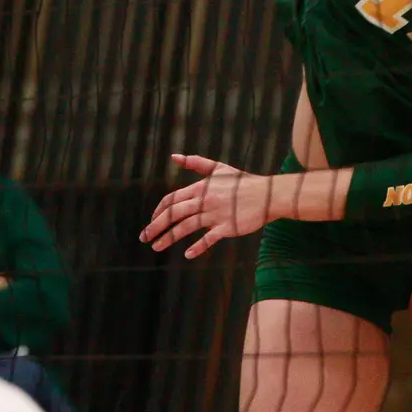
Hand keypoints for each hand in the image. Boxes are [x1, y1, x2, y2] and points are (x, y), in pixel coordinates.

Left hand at [141, 154, 277, 258]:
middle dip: (155, 226)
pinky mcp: (227, 227)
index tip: (152, 221)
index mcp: (201, 187)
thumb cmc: (243, 182)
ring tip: (156, 247)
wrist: (267, 194)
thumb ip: (195, 162)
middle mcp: (205, 200)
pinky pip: (208, 239)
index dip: (158, 211)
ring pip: (186, 227)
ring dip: (169, 238)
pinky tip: (187, 254)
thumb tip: (174, 157)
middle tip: (144, 237)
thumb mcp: (219, 168)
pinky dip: (197, 247)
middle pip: (174, 214)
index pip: (172, 199)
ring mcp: (216, 214)